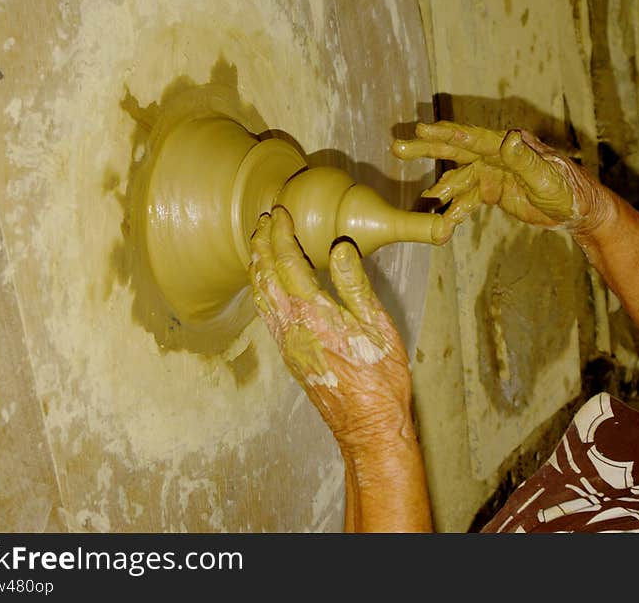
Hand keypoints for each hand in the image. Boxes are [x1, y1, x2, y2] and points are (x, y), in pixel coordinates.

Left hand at [248, 207, 414, 454]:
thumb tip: (339, 247)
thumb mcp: (378, 327)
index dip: (282, 234)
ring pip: (261, 295)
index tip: (280, 212)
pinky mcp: (289, 354)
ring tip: (259, 243)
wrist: (368, 425)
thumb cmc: (381, 379)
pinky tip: (267, 284)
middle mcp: (292, 327)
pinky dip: (261, 288)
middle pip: (265, 275)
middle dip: (262, 244)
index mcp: (314, 314)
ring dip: (258, 265)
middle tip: (264, 220)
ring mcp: (286, 343)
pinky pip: (266, 313)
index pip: (288, 262)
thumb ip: (356, 284)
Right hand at [391, 121, 608, 241]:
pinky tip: (440, 220)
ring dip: (439, 186)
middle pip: (457, 149)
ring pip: (459, 176)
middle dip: (428, 148)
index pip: (474, 138)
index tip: (422, 129)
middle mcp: (497, 154)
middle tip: (398, 147)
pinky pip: (468, 198)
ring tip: (423, 198)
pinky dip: (454, 208)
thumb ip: (526, 161)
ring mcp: (493, 172)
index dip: (448, 134)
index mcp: (510, 146)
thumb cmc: (569, 192)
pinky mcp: (492, 190)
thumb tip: (510, 139)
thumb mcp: (547, 179)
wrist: (577, 211)